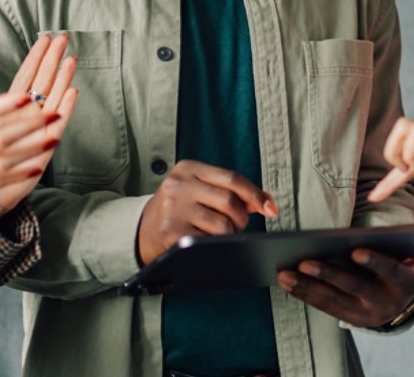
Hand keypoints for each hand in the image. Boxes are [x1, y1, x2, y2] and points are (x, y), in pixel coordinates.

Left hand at [0, 34, 77, 218]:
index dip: (36, 57)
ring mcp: (38, 130)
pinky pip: (57, 125)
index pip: (27, 76)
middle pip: (44, 82)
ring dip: (63, 79)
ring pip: (54, 99)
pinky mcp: (43, 148)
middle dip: (53, 60)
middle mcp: (28, 116)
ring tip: (71, 59)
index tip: (46, 38)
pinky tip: (74, 92)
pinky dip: (66, 108)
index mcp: (12, 109)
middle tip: (63, 38)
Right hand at [137, 160, 278, 264]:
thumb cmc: (180, 208)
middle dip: (241, 218)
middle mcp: (178, 185)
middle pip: (229, 201)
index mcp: (188, 169)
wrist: (142, 229)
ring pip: (222, 224)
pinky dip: (216, 245)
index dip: (254, 194)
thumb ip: (230, 191)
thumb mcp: (199, 189)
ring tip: (223, 235)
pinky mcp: (171, 232)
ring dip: (231, 234)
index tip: (270, 208)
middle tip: (238, 225)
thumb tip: (266, 201)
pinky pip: (209, 242)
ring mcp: (173, 208)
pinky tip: (209, 244)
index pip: (231, 178)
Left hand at [277, 248, 413, 327]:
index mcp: (405, 281)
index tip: (356, 251)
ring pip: (335, 301)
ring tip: (284, 275)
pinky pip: (326, 308)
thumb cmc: (401, 261)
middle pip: (355, 287)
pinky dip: (305, 295)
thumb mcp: (409, 252)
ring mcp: (368, 314)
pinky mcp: (351, 320)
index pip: (391, 270)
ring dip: (307, 288)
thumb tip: (382, 220)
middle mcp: (388, 302)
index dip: (375, 261)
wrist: (406, 297)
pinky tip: (287, 284)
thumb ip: (399, 239)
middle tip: (304, 263)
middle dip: (328, 275)